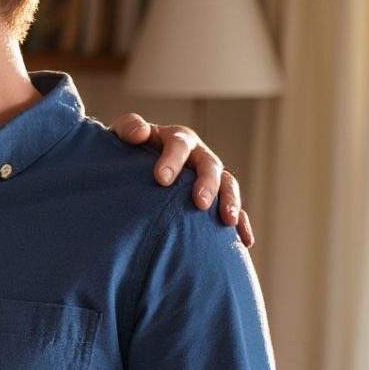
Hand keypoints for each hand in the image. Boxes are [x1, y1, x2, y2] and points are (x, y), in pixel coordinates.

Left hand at [111, 113, 254, 249]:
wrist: (133, 172)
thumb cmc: (130, 153)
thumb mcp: (123, 136)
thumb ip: (129, 128)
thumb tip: (140, 133)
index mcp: (178, 139)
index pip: (179, 144)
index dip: (173, 159)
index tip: (161, 179)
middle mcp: (198, 156)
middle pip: (210, 165)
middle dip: (207, 183)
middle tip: (200, 203)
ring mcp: (209, 178)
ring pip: (227, 185)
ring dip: (230, 202)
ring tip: (228, 221)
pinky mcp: (215, 200)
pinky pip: (233, 210)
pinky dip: (241, 225)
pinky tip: (244, 241)